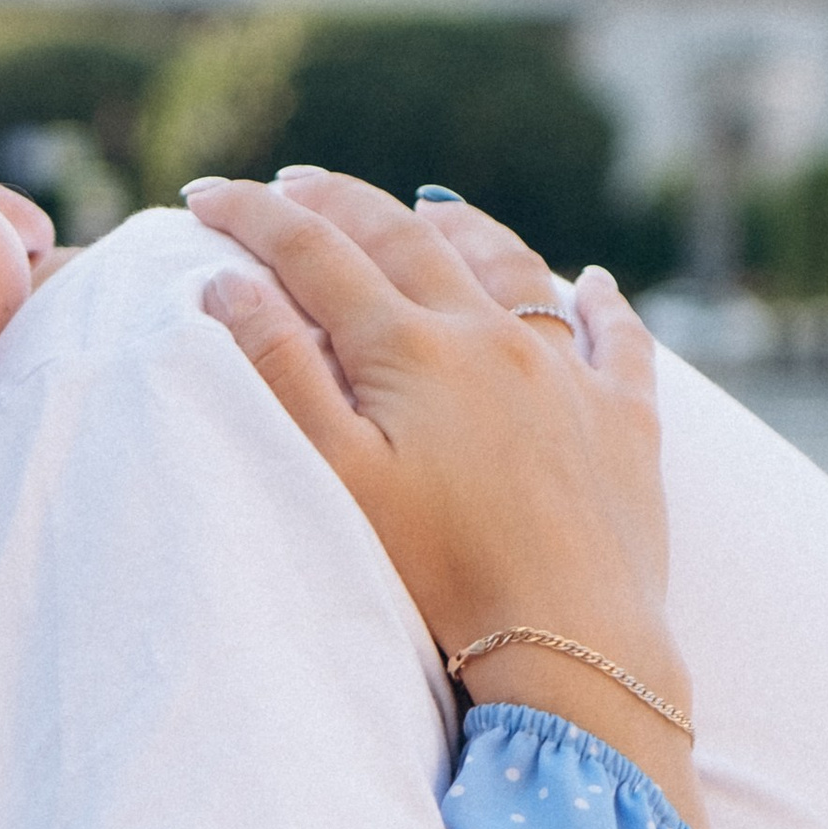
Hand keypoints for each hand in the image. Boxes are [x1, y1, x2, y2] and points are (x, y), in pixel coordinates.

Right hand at [186, 168, 703, 828]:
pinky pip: (618, 337)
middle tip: (294, 184)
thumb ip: (280, 373)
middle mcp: (493, 337)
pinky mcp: (627, 422)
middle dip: (340, 203)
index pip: (313, 254)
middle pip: (406, 239)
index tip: (200, 196)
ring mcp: (568, 373)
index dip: (251, 216)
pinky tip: (595, 281)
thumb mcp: (340, 478)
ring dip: (460, 227)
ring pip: (512, 266)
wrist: (575, 644)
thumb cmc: (441, 576)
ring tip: (427, 205)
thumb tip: (227, 284)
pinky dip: (602, 301)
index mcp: (412, 349)